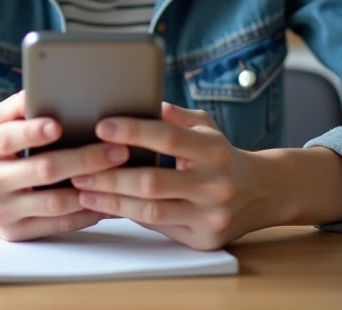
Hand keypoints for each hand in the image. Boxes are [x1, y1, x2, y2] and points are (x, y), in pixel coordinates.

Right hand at [0, 90, 131, 241]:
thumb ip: (18, 105)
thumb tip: (43, 88)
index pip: (7, 138)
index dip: (32, 132)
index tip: (59, 125)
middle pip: (42, 171)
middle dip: (83, 159)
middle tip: (116, 150)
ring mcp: (2, 211)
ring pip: (53, 203)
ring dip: (90, 189)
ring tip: (119, 174)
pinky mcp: (15, 233)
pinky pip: (57, 225)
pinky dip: (85, 214)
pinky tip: (106, 201)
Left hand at [69, 102, 285, 249]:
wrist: (264, 192)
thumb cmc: (222, 154)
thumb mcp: (206, 127)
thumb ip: (175, 116)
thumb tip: (142, 101)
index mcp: (213, 150)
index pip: (168, 138)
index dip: (133, 132)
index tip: (102, 126)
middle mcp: (214, 184)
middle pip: (152, 181)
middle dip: (110, 175)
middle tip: (78, 168)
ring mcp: (210, 215)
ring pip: (151, 210)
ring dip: (111, 201)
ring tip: (82, 190)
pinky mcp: (203, 239)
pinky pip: (158, 226)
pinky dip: (129, 215)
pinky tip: (104, 206)